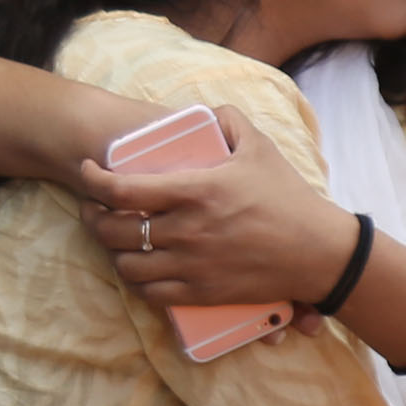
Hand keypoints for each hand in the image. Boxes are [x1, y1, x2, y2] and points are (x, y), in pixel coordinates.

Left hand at [77, 122, 357, 309]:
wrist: (317, 252)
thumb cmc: (288, 197)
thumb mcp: (259, 146)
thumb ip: (229, 119)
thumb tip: (206, 112)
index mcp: (196, 191)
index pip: (124, 190)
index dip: (94, 181)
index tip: (88, 172)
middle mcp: (187, 231)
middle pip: (116, 230)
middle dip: (94, 217)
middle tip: (94, 207)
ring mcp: (193, 266)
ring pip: (129, 265)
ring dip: (114, 251)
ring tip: (115, 238)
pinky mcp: (202, 292)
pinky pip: (152, 294)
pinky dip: (138, 281)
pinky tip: (139, 269)